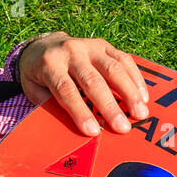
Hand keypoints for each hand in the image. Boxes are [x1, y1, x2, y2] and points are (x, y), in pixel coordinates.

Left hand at [16, 32, 150, 135]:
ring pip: (113, 68)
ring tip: (140, 113)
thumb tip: (70, 129)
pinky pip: (124, 59)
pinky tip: (143, 96)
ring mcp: (89, 46)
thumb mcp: (34, 90)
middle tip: (123, 128)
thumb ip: (49, 106)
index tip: (93, 131)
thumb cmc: (39, 75)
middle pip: (93, 80)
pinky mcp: (103, 45)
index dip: (80, 112)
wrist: (43, 45)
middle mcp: (71, 51)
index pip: (67, 90)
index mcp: (50, 64)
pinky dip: (135, 78)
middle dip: (109, 106)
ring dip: (129, 92)